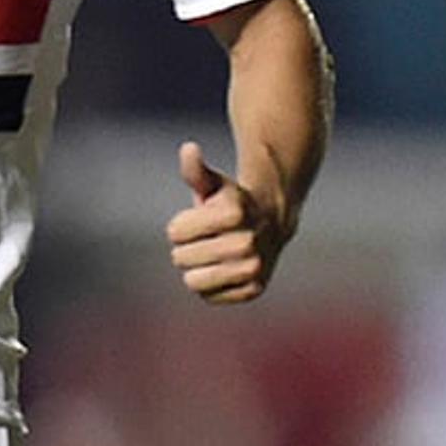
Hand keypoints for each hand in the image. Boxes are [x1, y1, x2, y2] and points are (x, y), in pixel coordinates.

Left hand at [165, 141, 286, 304]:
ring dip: (196, 268)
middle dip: (187, 247)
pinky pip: (208, 297)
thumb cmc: (231, 202)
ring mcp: (253, 268)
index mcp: (234, 213)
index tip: (199, 219)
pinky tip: (224, 269)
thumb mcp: (213, 183)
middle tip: (207, 238)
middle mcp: (247, 242)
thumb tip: (188, 148)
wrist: (272, 223)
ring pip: (193, 282)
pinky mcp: (254, 289)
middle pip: (180, 258)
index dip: (180, 226)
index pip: (174, 232)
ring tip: (213, 255)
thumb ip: (195, 170)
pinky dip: (210, 286)